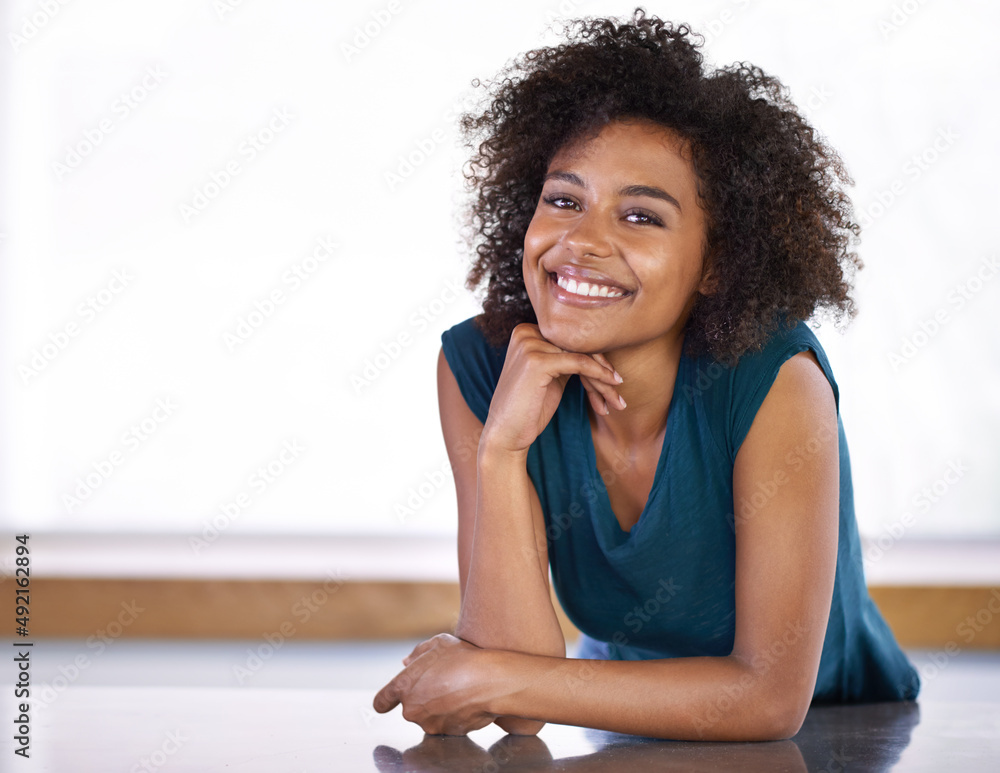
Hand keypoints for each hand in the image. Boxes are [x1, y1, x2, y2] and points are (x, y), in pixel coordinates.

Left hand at [373, 634, 497, 735]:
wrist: (490, 682)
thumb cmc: (463, 658)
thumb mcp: (438, 643)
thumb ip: (417, 653)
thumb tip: (407, 662)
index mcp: (403, 686)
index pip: (381, 701)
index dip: (385, 701)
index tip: (386, 703)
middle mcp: (411, 709)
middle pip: (410, 707)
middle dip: (422, 697)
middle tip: (442, 681)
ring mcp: (429, 723)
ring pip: (428, 716)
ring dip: (437, 706)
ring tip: (457, 688)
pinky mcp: (446, 733)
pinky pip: (445, 723)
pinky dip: (452, 715)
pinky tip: (465, 699)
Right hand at [483, 323, 624, 454]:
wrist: (506, 434)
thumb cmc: (529, 408)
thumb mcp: (551, 376)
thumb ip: (566, 358)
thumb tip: (600, 348)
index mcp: (526, 331)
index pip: (571, 338)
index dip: (595, 357)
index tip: (613, 378)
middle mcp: (525, 332)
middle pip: (577, 344)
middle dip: (602, 367)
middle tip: (619, 388)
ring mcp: (529, 344)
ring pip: (582, 354)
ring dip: (604, 377)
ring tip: (618, 398)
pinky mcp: (537, 360)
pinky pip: (579, 363)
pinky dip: (599, 374)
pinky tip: (613, 385)